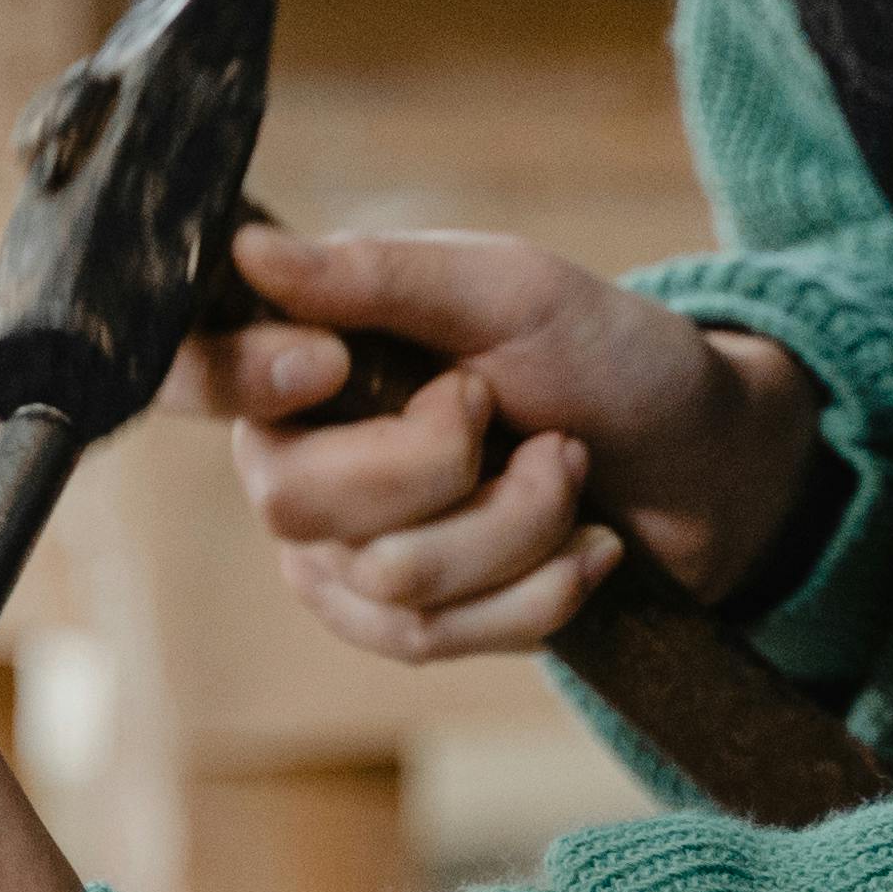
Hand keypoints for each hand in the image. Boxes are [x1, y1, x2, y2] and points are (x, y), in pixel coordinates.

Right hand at [192, 224, 828, 664]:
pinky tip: (587, 549)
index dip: (238, 378)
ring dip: (520, 524)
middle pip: (297, 502)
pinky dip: (536, 591)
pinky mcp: (401, 627)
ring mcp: (342, 555)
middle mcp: (298, 460)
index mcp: (303, 356)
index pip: (194, 372)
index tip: (332, 362)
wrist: (698, 464)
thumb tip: (249, 251)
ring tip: (570, 470)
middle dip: (445, 467)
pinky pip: (430, 639)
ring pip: (387, 578)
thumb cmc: (601, 355)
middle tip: (512, 416)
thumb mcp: (508, 289)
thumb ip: (380, 275)